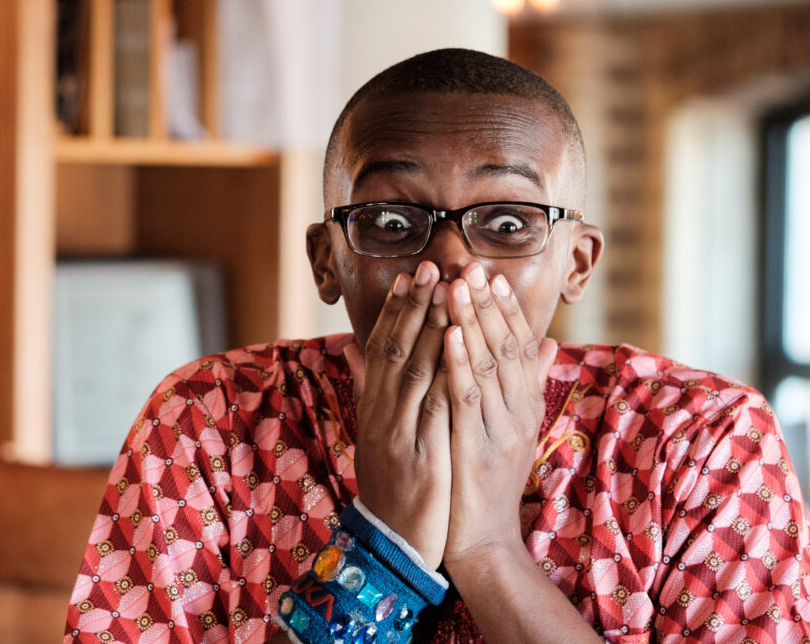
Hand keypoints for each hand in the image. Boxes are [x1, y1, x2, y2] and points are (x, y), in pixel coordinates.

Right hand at [350, 261, 451, 567]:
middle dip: (416, 306)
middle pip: (397, 349)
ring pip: (413, 371)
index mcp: (374, 407)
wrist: (393, 543)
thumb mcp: (375, 433)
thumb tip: (352, 347)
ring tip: (447, 292)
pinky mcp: (420, 456)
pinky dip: (444, 373)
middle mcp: (381, 415)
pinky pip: (433, 408)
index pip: (385, 348)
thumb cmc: (392, 483)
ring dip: (430, 328)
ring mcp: (398, 434)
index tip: (414, 275)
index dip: (399, 309)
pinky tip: (456, 348)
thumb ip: (368, 389)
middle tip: (432, 267)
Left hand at [441, 263, 557, 567]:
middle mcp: (519, 412)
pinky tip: (449, 334)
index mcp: (526, 406)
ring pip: (488, 364)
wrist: (484, 540)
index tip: (490, 274)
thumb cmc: (489, 480)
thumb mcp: (514, 429)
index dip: (504, 309)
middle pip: (507, 346)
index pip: (519, 346)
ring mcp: (501, 429)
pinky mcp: (479, 447)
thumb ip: (527, 385)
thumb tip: (550, 342)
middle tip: (473, 266)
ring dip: (472, 321)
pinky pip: (469, 397)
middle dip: (488, 304)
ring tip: (458, 286)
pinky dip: (460, 362)